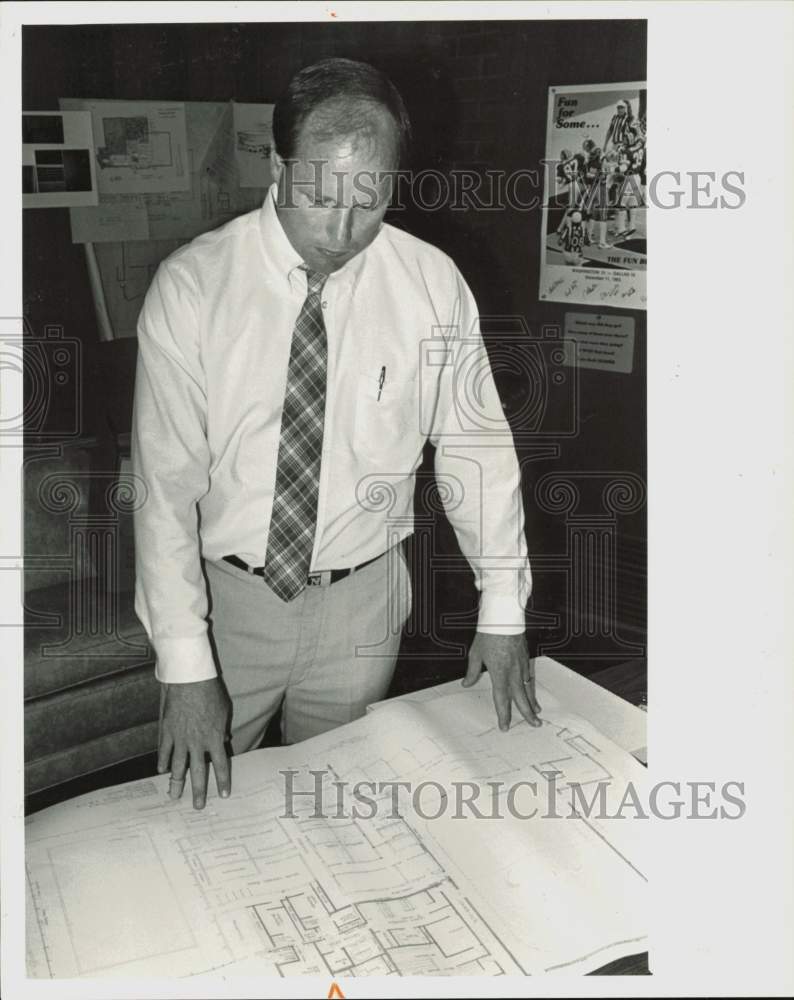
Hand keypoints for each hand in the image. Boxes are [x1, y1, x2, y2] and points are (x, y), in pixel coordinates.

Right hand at [157, 677, 231, 808]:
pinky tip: (162, 771)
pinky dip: (162, 762)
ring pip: (177, 767)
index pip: (221, 765)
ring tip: (174, 796)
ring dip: (176, 783)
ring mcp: (180, 738)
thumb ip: (222, 728)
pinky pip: (164, 751)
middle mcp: (197, 742)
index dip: (223, 780)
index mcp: (214, 738)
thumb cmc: (210, 692)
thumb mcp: (223, 711)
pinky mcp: (167, 731)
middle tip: (197, 806)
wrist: (189, 679)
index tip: (224, 794)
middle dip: (198, 791)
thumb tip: (222, 740)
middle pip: (198, 772)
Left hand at [463, 633, 541, 731]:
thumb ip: (472, 671)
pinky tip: (531, 691)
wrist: (504, 617)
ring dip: (532, 701)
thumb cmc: (488, 634)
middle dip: (528, 713)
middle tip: (535, 724)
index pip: (501, 698)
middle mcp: (513, 671)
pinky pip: (529, 676)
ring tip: (537, 712)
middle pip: (521, 697)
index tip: (505, 726)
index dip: (503, 714)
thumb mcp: (475, 653)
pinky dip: (531, 686)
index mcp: (499, 673)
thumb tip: (467, 683)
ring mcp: (521, 664)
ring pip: (528, 688)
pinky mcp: (525, 657)